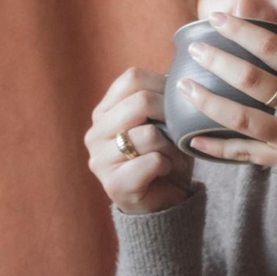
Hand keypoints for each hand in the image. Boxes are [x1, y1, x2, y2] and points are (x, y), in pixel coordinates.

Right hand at [85, 67, 193, 213]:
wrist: (165, 200)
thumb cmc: (166, 154)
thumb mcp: (162, 120)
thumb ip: (161, 97)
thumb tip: (181, 75)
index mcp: (104, 112)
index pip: (132, 78)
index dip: (163, 85)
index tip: (178, 104)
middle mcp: (95, 133)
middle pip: (141, 101)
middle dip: (171, 115)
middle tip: (179, 132)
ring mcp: (100, 160)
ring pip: (149, 134)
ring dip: (172, 146)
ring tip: (173, 156)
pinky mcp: (114, 184)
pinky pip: (152, 161)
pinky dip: (168, 164)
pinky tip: (165, 171)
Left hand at [177, 13, 276, 166]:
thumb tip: (265, 40)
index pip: (274, 48)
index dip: (240, 31)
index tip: (216, 18)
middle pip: (251, 79)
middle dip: (217, 61)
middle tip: (195, 49)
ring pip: (240, 117)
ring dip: (207, 100)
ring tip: (184, 87)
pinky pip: (242, 153)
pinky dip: (215, 146)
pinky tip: (192, 137)